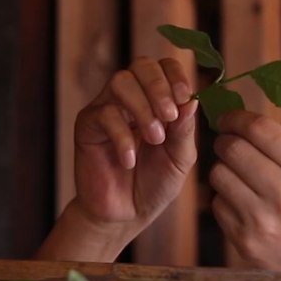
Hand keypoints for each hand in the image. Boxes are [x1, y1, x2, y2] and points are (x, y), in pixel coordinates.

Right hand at [39, 57, 198, 261]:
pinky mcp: (87, 126)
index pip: (164, 67)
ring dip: (143, 108)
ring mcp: (107, 108)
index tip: (184, 97)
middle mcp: (131, 97)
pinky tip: (130, 160)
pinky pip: (104, 114)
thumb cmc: (155, 183)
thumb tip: (192, 99)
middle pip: (141, 65)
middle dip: (159, 87)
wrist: (126, 214)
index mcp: (157, 99)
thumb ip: (185, 130)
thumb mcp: (180, 158)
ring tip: (155, 139)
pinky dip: (122, 137)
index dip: (175, 75)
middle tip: (169, 117)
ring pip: (121, 82)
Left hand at [208, 109, 280, 275]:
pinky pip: (218, 205)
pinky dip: (226, 199)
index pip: (260, 129)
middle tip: (228, 143)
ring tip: (238, 175)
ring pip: (219, 175)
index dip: (238, 118)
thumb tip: (246, 128)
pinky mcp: (245, 242)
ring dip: (224, 170)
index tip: (230, 118)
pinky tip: (242, 203)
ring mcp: (262, 220)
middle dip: (226, 141)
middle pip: (232, 149)